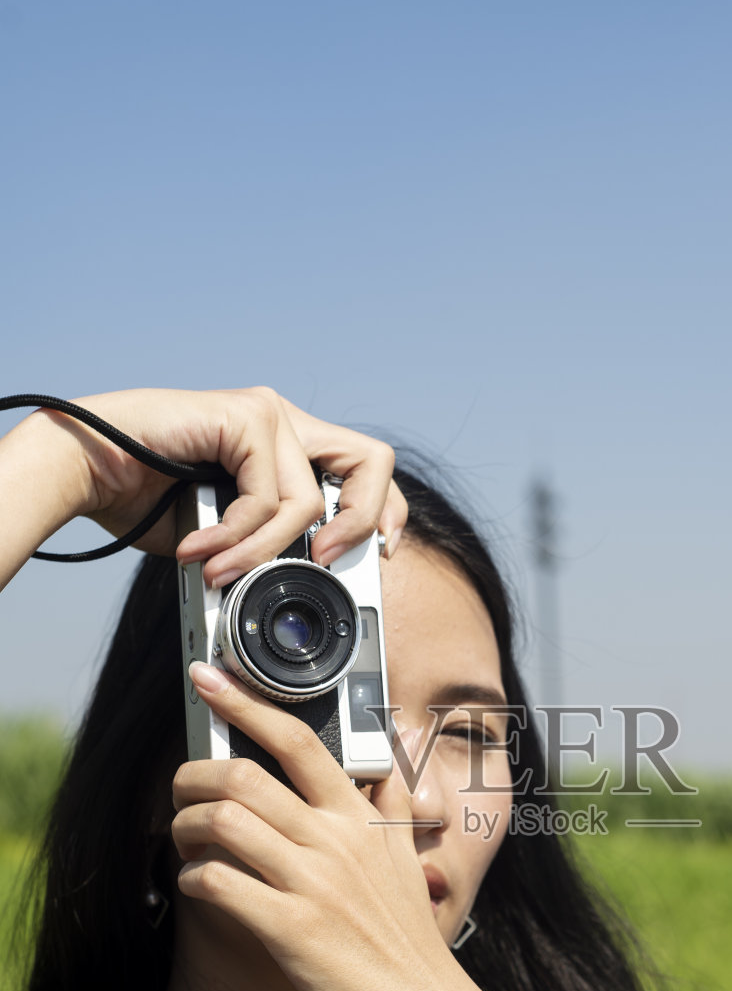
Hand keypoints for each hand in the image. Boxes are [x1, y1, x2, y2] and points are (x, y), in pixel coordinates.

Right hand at [20, 386, 406, 583]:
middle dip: (361, 523)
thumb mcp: (231, 535)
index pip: (367, 469)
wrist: (86, 471)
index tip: (383, 556)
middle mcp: (286, 422)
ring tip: (220, 570)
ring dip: (263, 552)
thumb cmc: (147, 501)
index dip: (386, 513)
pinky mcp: (247, 415)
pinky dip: (237, 537)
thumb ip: (274, 544)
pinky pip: (268, 498)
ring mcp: (269, 413)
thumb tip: (314, 577)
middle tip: (325, 562)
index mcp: (288, 445)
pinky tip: (201, 549)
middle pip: (372, 464)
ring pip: (308, 501)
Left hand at [170, 661, 463, 990]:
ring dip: (185, 827)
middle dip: (192, 775)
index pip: (299, 739)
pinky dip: (192, 878)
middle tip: (180, 788)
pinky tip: (196, 885)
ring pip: (222, 823)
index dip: (246, 701)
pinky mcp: (291, 929)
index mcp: (361, 819)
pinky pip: (218, 882)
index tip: (209, 677)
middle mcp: (337, 841)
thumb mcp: (407, 859)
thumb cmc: (407, 941)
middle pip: (243, 776)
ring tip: (184, 840)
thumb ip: (390, 803)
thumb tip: (396, 750)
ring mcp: (313, 884)